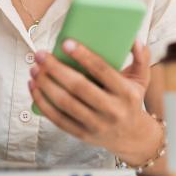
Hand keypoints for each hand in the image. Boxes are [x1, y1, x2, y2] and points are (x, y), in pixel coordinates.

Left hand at [28, 40, 160, 164]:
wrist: (131, 136)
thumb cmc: (132, 99)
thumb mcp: (141, 79)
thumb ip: (141, 57)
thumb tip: (134, 39)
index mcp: (126, 93)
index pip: (102, 71)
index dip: (83, 56)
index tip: (66, 43)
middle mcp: (112, 110)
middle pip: (79, 87)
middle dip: (56, 69)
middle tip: (41, 54)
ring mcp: (96, 125)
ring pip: (65, 103)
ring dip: (46, 84)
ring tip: (35, 68)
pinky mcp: (82, 135)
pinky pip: (58, 118)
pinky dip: (43, 102)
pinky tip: (34, 87)